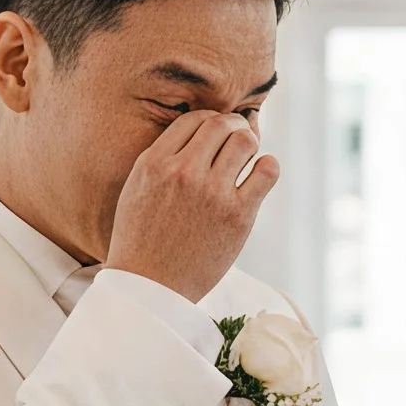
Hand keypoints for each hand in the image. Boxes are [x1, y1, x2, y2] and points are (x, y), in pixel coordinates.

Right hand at [105, 112, 280, 302]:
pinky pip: (267, 171)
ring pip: (245, 141)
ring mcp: (212, 193)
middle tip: (237, 140)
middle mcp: (183, 172)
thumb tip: (198, 135)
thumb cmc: (142, 240)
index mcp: (154, 163)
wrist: (150, 286)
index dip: (210, 122)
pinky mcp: (238, 215)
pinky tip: (259, 175)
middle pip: (222, 124)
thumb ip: (163, 159)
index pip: (194, 119)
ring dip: (251, 144)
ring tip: (247, 159)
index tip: (216, 135)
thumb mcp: (137, 189)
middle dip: (234, 127)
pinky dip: (267, 166)